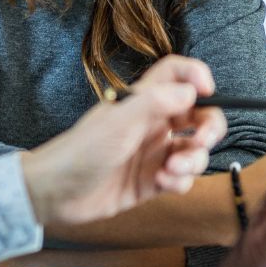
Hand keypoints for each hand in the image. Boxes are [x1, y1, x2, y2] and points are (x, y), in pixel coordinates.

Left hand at [21, 55, 226, 231]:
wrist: (56, 193)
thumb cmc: (81, 150)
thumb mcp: (119, 122)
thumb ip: (156, 102)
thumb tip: (192, 90)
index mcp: (143, 100)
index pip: (177, 74)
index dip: (196, 76)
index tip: (208, 91)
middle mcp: (152, 124)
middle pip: (198, 115)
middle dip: (209, 127)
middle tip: (201, 140)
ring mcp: (153, 153)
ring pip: (194, 150)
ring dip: (193, 160)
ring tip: (170, 169)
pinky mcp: (152, 181)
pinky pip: (182, 178)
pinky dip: (180, 181)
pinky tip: (160, 183)